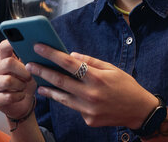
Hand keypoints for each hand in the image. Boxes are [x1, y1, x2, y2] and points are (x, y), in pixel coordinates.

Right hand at [0, 40, 37, 119]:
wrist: (24, 104)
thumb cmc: (27, 83)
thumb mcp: (31, 69)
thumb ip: (31, 58)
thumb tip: (40, 47)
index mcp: (5, 60)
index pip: (4, 46)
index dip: (11, 42)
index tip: (22, 40)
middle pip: (8, 63)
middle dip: (23, 70)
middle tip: (30, 76)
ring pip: (8, 80)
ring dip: (20, 85)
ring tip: (23, 87)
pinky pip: (8, 96)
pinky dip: (19, 96)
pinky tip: (21, 95)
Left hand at [25, 44, 157, 128]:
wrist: (139, 111)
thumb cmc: (126, 86)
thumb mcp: (112, 69)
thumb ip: (91, 62)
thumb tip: (72, 56)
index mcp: (97, 78)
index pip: (69, 63)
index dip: (52, 54)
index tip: (38, 47)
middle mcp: (91, 94)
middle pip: (60, 81)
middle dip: (42, 71)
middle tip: (29, 64)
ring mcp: (88, 110)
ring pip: (62, 97)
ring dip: (48, 89)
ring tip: (39, 82)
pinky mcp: (88, 120)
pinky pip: (74, 107)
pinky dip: (69, 100)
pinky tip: (64, 95)